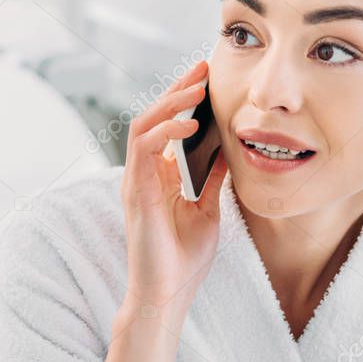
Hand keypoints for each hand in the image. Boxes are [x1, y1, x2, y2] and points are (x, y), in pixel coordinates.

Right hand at [119, 60, 228, 310]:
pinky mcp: (135, 191)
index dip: (185, 100)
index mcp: (159, 176)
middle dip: (177, 89)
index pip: (167, 126)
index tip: (208, 79)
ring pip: (143, 125)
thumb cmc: (183, 259)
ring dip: (169, 102)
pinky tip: (189, 124)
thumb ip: (211, 178)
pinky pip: (144, 149)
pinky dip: (165, 132)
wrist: (167, 294)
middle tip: (203, 67)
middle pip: (153, 117)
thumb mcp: (208, 209)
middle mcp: (144, 173)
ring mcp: (136, 181)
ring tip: (196, 86)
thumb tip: (227, 149)